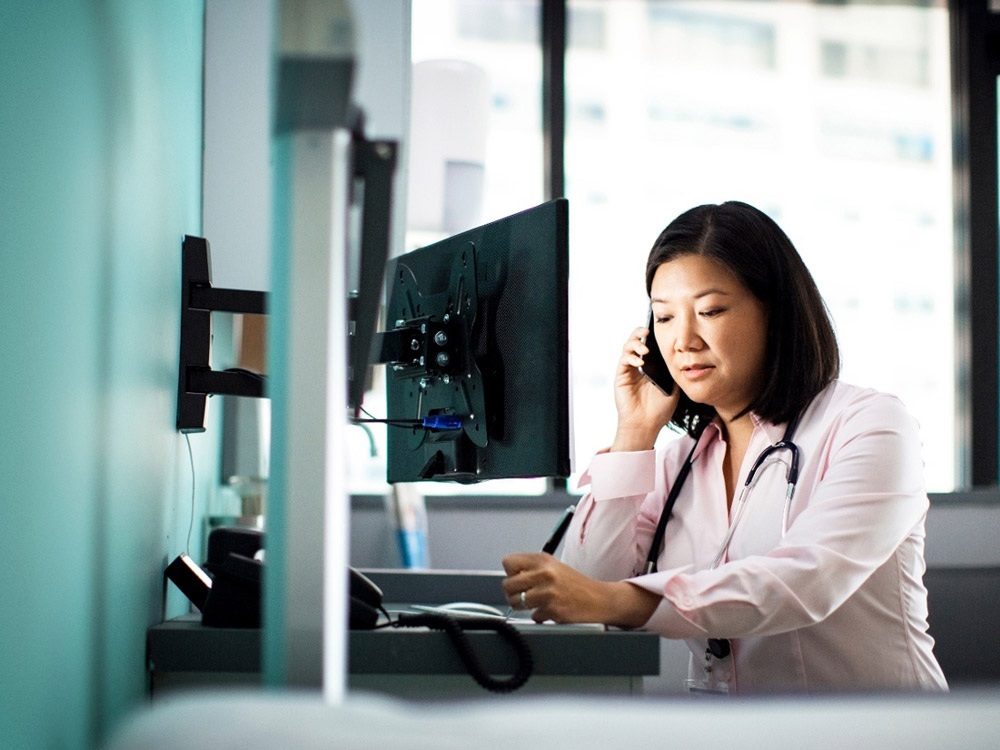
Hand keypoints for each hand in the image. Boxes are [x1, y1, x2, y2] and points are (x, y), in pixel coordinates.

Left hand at [501, 553, 658, 626]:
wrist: (599, 600)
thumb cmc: (576, 585)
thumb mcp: (554, 567)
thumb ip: (533, 568)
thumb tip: (510, 577)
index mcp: (543, 560)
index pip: (508, 563)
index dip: (511, 573)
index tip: (519, 579)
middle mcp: (545, 573)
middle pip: (508, 584)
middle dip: (513, 593)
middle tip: (524, 596)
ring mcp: (548, 592)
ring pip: (516, 602)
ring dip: (524, 607)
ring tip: (536, 604)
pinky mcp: (552, 610)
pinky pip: (533, 616)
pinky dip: (540, 616)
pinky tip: (551, 611)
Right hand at [612, 327, 679, 450]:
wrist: (646, 424)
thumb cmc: (659, 409)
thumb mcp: (674, 387)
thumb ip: (674, 371)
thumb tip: (679, 355)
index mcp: (651, 366)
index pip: (650, 345)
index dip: (652, 336)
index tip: (659, 330)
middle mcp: (638, 365)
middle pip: (636, 341)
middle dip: (639, 333)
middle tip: (647, 331)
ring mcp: (629, 370)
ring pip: (627, 347)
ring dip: (635, 343)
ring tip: (645, 349)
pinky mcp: (621, 376)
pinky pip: (623, 360)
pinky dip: (631, 358)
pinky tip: (640, 363)